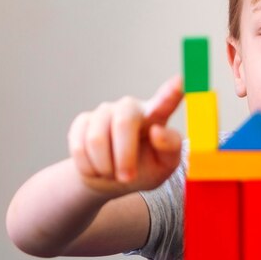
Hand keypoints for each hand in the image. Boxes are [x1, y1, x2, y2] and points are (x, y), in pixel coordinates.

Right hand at [67, 75, 183, 196]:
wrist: (111, 179)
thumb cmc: (144, 169)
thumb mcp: (165, 165)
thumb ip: (171, 148)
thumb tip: (157, 131)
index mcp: (157, 115)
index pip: (166, 100)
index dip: (173, 90)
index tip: (181, 80)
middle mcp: (131, 107)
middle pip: (123, 123)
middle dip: (123, 157)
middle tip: (127, 178)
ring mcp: (105, 111)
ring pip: (97, 139)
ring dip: (105, 167)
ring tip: (113, 172)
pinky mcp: (83, 121)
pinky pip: (79, 146)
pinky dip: (88, 167)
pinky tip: (97, 168)